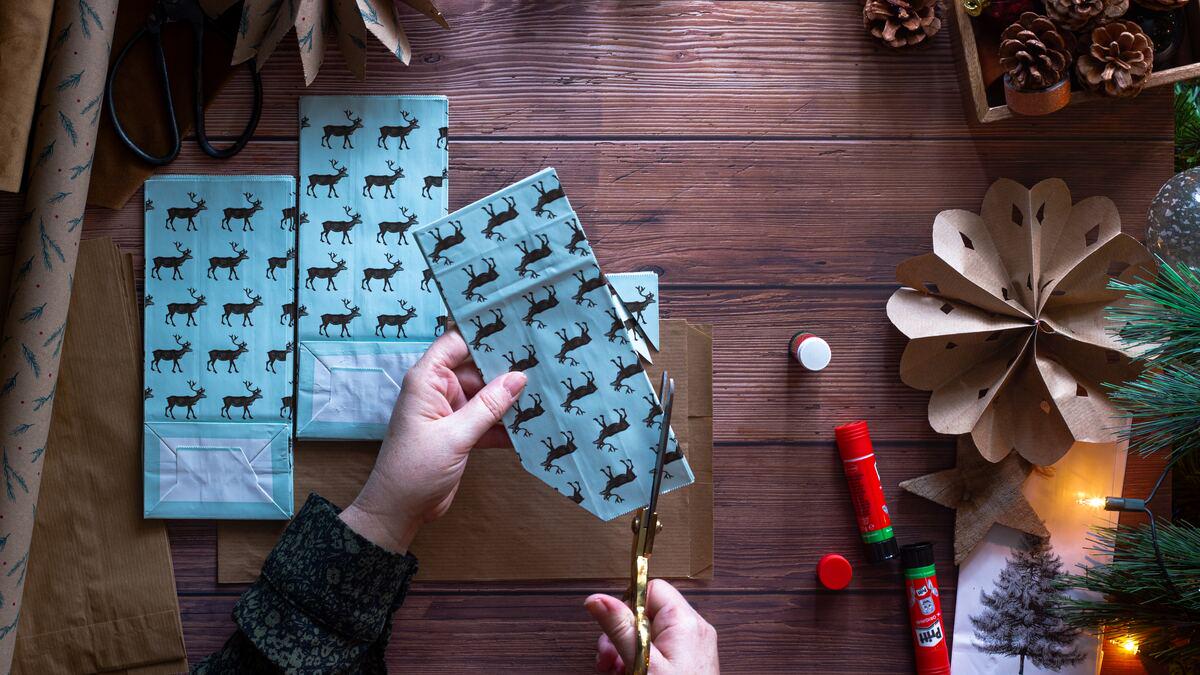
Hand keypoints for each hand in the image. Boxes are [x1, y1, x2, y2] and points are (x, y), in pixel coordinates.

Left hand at [339, 329, 526, 552]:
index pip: (456, 343)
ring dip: (511, 400)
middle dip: (507, 370)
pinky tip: (532, 426)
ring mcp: (451, 412)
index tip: (514, 327)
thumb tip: (518, 378)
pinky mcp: (461, 433)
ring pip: (487, 396)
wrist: (399, 511)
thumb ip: (488, 406)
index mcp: (428, 380)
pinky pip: (488, 421)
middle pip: (478, 369)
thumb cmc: (413, 469)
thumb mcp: (454, 436)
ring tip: (545, 392)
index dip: (482, 334)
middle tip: (542, 363)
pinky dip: (506, 425)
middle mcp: (439, 391)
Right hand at [585, 579, 719, 674]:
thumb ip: (620, 628)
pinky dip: (640, 661)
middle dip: (621, 634)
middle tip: (607, 659)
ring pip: (648, 635)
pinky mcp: (688, 664)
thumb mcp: (641, 662)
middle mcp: (693, 630)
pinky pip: (659, 652)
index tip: (612, 628)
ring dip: (625, 651)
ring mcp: (692, 648)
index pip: (652, 589)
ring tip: (615, 672)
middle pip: (646, 614)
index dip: (627, 605)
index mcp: (685, 622)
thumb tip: (596, 599)